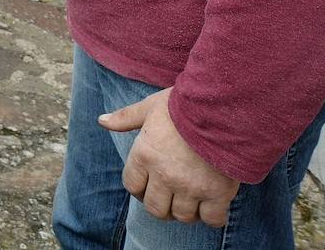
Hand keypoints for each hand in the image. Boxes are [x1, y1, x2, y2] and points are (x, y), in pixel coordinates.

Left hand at [99, 88, 238, 225]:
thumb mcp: (150, 107)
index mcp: (144, 155)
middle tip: (170, 199)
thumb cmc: (185, 105)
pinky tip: (213, 205)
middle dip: (161, 206)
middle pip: (155, 208)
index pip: (132, 185)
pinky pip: (212, 219)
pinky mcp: (218, 193)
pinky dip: (212, 217)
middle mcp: (164, 175)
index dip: (139, 188)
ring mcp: (190, 186)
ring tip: (191, 200)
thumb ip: (126, 117)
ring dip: (185, 211)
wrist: (222, 108)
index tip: (149, 185)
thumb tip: (102, 120)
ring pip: (182, 216)